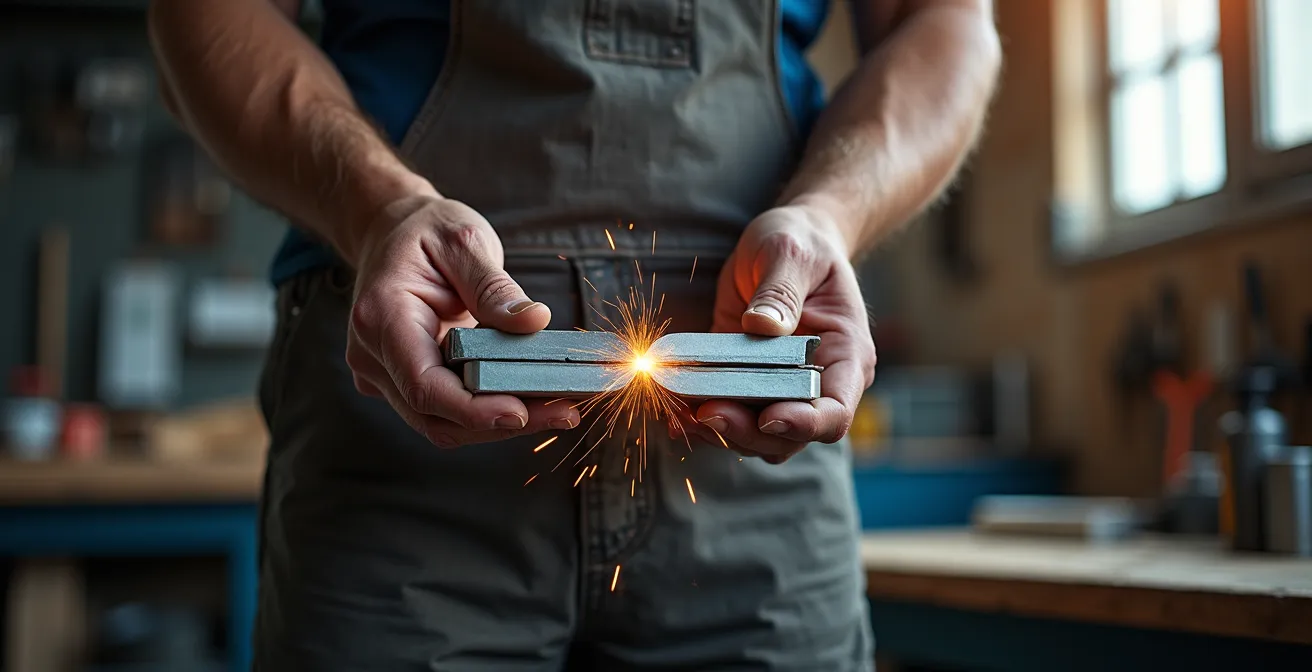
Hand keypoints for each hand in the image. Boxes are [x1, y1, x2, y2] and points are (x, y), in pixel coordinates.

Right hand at [345, 195, 579, 446]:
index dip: (473, 409)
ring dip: (501, 424)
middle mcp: (373, 355)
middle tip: (564, 412)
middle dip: (500, 423)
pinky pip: (447, 412)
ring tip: (559, 409)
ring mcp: (383, 375)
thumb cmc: (425, 233)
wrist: (392, 233)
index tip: (521, 412)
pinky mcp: (403, 384)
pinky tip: (532, 398)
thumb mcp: (464, 241)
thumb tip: (534, 321)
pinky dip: (489, 410)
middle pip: (436, 416)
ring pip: (443, 424)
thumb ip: (495, 286)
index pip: (424, 385)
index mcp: (382, 317)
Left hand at [689, 204, 876, 461]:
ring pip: (757, 437)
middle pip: (790, 436)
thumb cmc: (803, 243)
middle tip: (707, 412)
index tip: (767, 417)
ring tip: (682, 415)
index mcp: (845, 356)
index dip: (804, 424)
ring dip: (720, 432)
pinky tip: (675, 410)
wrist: (790, 242)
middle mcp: (817, 383)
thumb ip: (780, 290)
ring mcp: (781, 388)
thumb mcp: (792, 253)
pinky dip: (701, 418)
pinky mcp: (747, 382)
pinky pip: (729, 414)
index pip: (835, 412)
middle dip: (748, 432)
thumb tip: (761, 326)